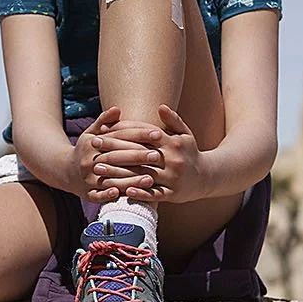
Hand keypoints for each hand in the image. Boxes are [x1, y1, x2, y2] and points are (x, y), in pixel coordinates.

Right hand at [72, 107, 155, 202]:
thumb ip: (104, 121)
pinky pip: (99, 196)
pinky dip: (109, 196)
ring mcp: (88, 178)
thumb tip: (117, 109)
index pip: (119, 137)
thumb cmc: (86, 150)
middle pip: (117, 158)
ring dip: (132, 180)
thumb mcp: (91, 133)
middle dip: (139, 156)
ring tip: (151, 179)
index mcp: (93, 143)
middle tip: (158, 156)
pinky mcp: (88, 194)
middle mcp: (90, 161)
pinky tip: (123, 194)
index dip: (140, 134)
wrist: (65, 171)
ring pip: (112, 179)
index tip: (158, 133)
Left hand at [95, 105, 209, 203]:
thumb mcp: (185, 134)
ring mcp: (172, 178)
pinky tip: (124, 192)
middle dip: (114, 153)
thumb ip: (173, 120)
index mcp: (172, 143)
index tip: (102, 131)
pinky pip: (154, 195)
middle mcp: (172, 160)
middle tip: (94, 151)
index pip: (142, 136)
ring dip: (119, 174)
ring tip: (100, 171)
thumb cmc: (191, 152)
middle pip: (138, 155)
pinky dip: (140, 193)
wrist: (208, 176)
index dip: (121, 133)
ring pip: (142, 176)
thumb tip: (160, 106)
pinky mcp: (173, 194)